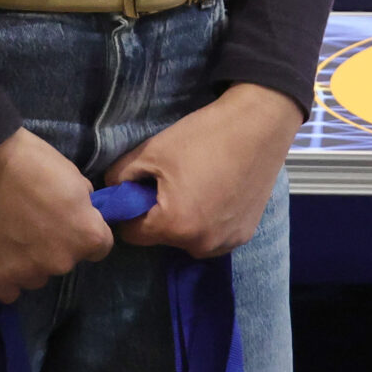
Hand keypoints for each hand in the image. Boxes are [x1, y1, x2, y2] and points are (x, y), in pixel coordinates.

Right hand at [0, 128, 114, 301]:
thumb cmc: (32, 161)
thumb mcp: (72, 174)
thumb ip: (82, 205)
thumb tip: (80, 213)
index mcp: (87, 236)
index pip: (99, 247)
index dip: (83, 230)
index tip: (67, 220)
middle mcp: (63, 261)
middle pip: (65, 261)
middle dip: (55, 245)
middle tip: (34, 221)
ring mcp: (30, 272)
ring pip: (36, 276)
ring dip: (29, 261)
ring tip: (10, 235)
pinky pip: (8, 291)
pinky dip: (5, 277)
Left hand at [104, 83, 299, 261]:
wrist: (258, 126)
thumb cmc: (203, 136)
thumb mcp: (151, 150)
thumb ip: (121, 175)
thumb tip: (112, 189)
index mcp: (174, 226)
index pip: (132, 233)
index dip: (129, 209)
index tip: (140, 188)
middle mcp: (200, 245)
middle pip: (162, 236)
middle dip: (159, 213)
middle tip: (172, 179)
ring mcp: (226, 243)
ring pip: (188, 237)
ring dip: (185, 219)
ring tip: (197, 183)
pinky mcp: (244, 235)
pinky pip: (212, 234)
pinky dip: (209, 219)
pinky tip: (217, 190)